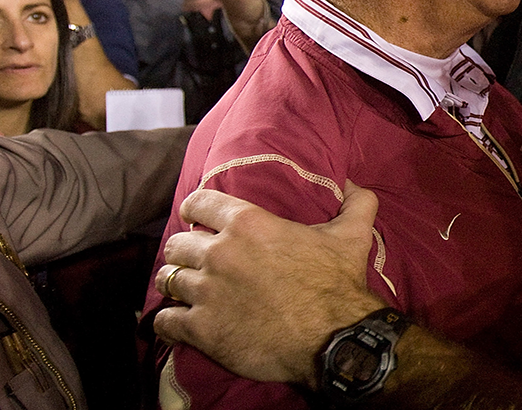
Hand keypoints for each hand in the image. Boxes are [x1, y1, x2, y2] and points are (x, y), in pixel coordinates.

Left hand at [152, 181, 384, 387]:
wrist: (333, 338)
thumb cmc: (338, 284)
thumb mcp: (353, 236)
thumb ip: (355, 203)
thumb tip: (352, 182)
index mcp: (248, 224)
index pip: (198, 203)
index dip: (194, 209)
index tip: (195, 218)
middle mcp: (220, 254)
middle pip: (177, 244)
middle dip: (183, 251)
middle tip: (196, 261)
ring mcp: (207, 293)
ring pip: (167, 280)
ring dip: (175, 284)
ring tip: (184, 290)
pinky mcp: (201, 329)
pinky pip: (165, 320)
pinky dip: (168, 321)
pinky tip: (177, 321)